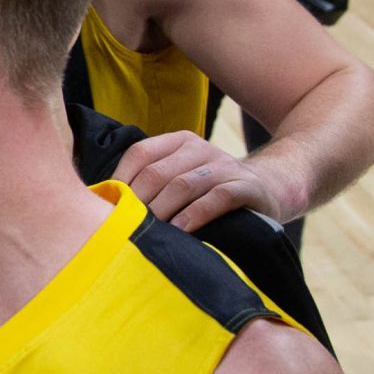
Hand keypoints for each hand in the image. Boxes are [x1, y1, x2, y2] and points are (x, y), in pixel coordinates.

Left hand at [115, 130, 287, 230]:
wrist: (269, 190)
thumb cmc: (210, 192)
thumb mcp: (181, 178)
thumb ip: (151, 183)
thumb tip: (105, 201)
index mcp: (180, 142)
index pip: (140, 153)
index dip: (121, 180)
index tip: (108, 207)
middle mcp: (201, 149)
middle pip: (158, 173)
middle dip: (139, 202)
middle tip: (127, 226)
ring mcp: (225, 166)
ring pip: (184, 184)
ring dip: (162, 210)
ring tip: (149, 232)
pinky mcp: (247, 187)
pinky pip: (217, 198)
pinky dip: (195, 215)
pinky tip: (181, 232)